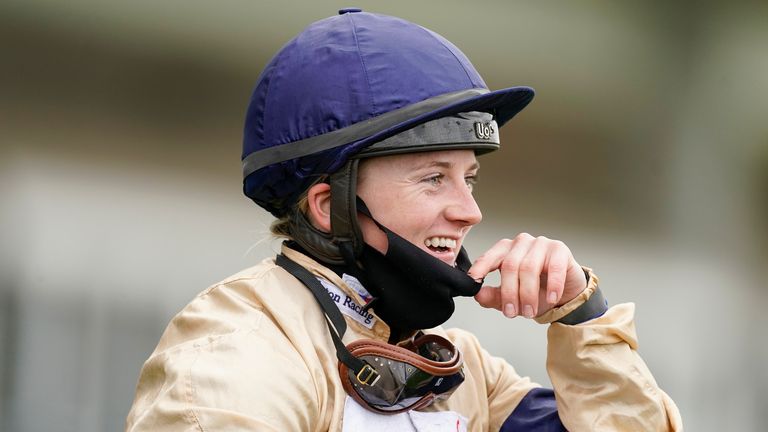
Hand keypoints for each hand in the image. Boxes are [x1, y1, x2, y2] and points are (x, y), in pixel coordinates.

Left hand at [467, 233, 586, 318]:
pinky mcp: (559, 250)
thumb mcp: (512, 297)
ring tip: (529, 311)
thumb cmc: (536, 291)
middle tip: (511, 313)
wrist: (565, 293)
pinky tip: (551, 299)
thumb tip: (477, 295)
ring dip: (528, 293)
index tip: (473, 281)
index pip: (490, 257)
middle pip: (510, 266)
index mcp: (505, 250)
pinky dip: (552, 286)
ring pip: (529, 267)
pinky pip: (554, 268)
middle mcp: (521, 243)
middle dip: (509, 293)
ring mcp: (540, 243)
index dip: (480, 268)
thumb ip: (493, 296)